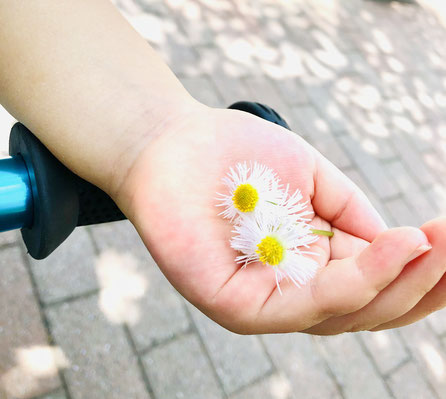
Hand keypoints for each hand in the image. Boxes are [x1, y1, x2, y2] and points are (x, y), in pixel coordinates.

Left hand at [113, 103, 445, 334]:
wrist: (172, 142)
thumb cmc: (239, 157)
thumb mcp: (311, 179)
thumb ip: (351, 214)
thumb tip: (402, 241)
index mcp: (310, 266)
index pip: (375, 284)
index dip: (421, 266)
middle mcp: (291, 291)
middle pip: (368, 308)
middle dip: (422, 281)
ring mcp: (264, 304)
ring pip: (345, 314)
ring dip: (398, 282)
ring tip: (432, 244)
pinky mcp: (236, 306)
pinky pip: (305, 305)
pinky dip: (355, 280)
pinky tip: (394, 245)